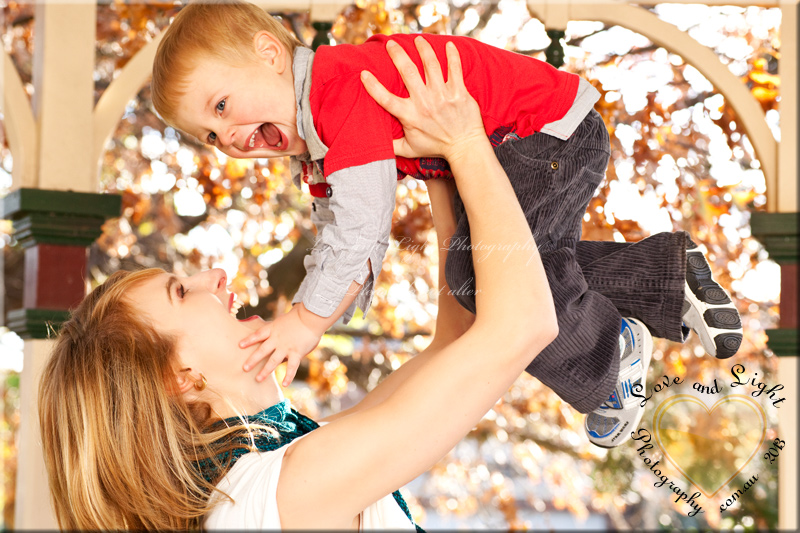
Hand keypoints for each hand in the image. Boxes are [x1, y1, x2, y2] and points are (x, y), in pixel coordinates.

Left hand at [240, 306, 322, 385]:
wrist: (311, 317)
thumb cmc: (300, 316)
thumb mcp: (284, 320)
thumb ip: (279, 329)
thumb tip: (276, 336)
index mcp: (274, 329)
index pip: (258, 335)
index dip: (249, 340)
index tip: (240, 345)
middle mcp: (277, 339)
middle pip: (262, 350)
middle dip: (253, 360)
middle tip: (244, 368)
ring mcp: (286, 347)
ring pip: (273, 361)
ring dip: (265, 371)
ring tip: (258, 379)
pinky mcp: (296, 353)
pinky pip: (291, 367)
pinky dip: (288, 376)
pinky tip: (285, 384)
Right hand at [360, 37, 485, 162]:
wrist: (464, 147)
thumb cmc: (436, 146)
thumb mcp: (410, 149)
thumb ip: (391, 145)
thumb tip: (373, 142)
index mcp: (410, 116)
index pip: (386, 99)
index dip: (373, 86)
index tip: (364, 73)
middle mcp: (425, 103)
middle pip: (408, 72)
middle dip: (397, 54)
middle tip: (391, 43)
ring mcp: (443, 96)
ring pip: (431, 64)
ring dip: (423, 49)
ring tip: (418, 40)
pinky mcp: (459, 92)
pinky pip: (455, 68)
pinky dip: (452, 55)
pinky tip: (448, 44)